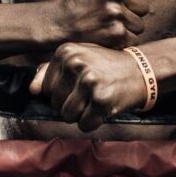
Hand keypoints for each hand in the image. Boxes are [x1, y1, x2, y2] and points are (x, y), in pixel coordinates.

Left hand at [29, 42, 147, 131]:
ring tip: (96, 100)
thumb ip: (52, 71)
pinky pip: (84, 125)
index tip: (79, 85)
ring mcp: (88, 81)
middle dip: (72, 104)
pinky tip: (104, 108)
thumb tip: (32, 90)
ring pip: (68, 116)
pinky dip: (93, 122)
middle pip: (56, 103)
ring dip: (82, 114)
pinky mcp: (101, 99)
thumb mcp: (80, 58)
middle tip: (91, 93)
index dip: (63, 92)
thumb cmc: (107, 65)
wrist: (142, 70)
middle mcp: (75, 64)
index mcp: (66, 52)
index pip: (46, 88)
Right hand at [53, 0, 148, 48]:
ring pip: (139, 25)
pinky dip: (123, 41)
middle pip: (143, 7)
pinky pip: (134, 39)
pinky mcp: (116, 33)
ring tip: (109, 25)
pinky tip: (108, 36)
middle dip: (131, 13)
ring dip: (127, 28)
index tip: (115, 1)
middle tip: (113, 15)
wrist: (60, 22)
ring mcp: (115, 13)